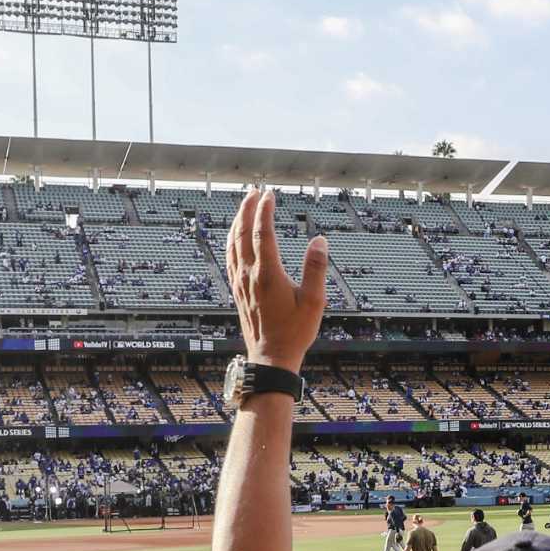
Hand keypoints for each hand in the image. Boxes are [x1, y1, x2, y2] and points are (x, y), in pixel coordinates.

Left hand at [225, 188, 326, 373]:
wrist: (270, 358)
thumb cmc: (294, 332)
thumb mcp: (314, 302)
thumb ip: (316, 269)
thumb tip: (319, 240)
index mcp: (268, 275)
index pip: (262, 233)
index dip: (264, 211)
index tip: (270, 194)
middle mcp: (249, 275)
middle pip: (243, 234)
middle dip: (247, 209)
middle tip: (254, 191)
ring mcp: (240, 283)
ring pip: (232, 244)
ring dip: (237, 222)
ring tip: (244, 206)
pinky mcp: (237, 291)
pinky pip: (230, 258)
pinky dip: (231, 241)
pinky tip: (234, 237)